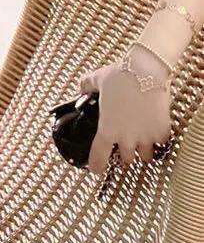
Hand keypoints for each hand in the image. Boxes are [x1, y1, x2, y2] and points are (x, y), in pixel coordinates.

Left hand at [78, 50, 172, 175]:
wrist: (147, 72)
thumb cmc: (120, 76)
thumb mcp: (97, 79)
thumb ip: (86, 86)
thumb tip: (81, 88)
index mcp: (107, 129)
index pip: (99, 155)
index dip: (97, 165)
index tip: (96, 170)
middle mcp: (126, 138)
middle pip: (125, 158)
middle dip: (124, 155)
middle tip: (124, 147)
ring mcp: (145, 136)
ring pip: (145, 156)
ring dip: (142, 152)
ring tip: (142, 145)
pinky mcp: (162, 131)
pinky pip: (161, 143)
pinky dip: (158, 140)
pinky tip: (155, 132)